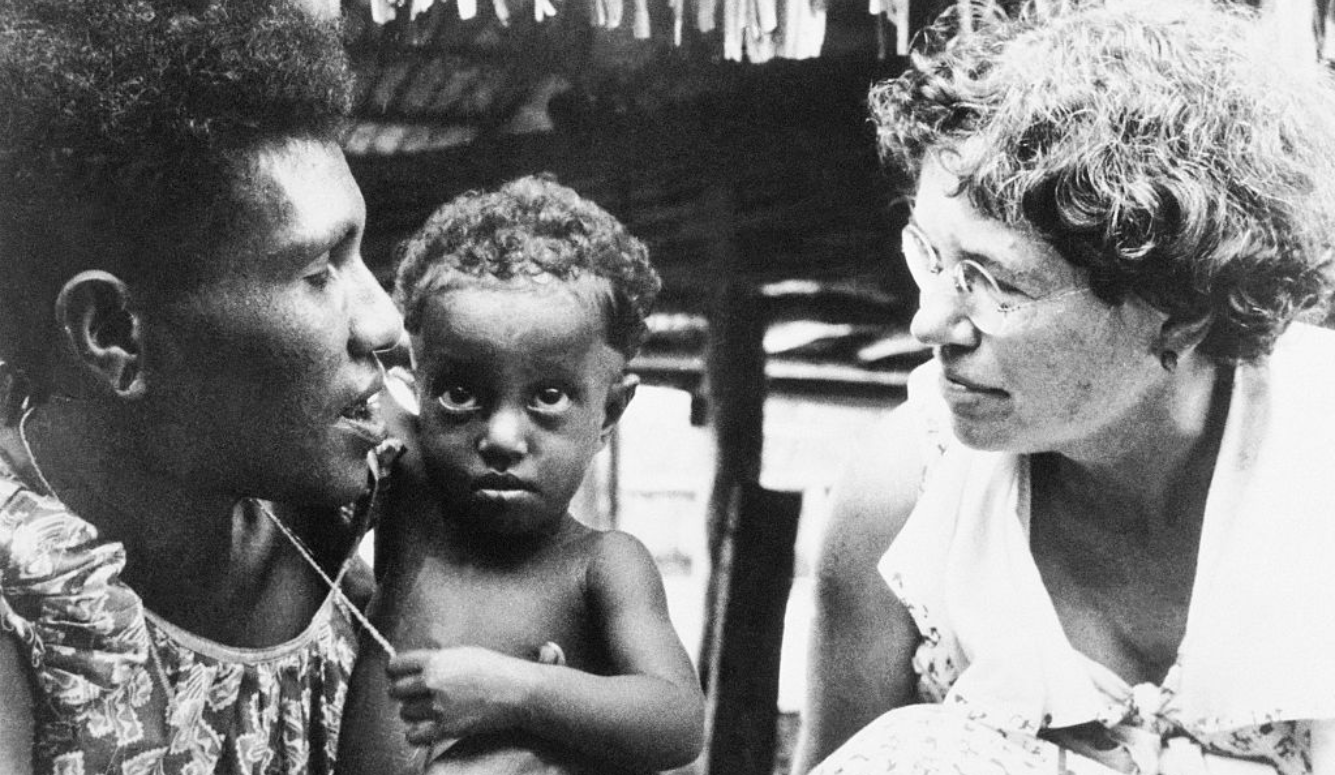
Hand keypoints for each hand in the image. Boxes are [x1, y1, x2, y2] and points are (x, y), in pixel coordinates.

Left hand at [387, 647, 536, 746]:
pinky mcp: (445, 727)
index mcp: (436, 660)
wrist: (516, 691)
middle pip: (396, 690)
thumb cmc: (495, 669)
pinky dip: (415, 734)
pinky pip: (414, 736)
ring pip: (405, 712)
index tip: (398, 675)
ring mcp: (437, 706)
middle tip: (414, 695)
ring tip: (426, 710)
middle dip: (403, 693)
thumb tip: (417, 668)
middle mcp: (432, 682)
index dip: (394, 671)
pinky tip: (424, 729)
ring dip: (412, 712)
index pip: (396, 665)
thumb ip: (438, 660)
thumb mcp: (463, 654)